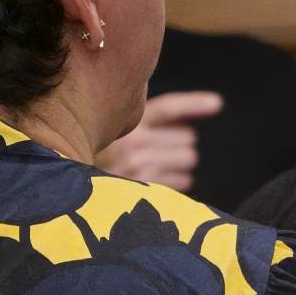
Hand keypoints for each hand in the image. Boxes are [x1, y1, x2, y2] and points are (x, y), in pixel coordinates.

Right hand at [98, 91, 222, 191]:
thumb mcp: (124, 128)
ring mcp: (137, 168)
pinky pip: (182, 181)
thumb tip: (212, 104)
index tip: (218, 103)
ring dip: (180, 163)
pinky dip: (178, 180)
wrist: (76, 185)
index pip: (168, 108)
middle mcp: (131, 143)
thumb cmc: (110, 153)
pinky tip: (159, 179)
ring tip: (157, 165)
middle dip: (180, 143)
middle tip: (159, 149)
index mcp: (127, 122)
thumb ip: (155, 116)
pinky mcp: (144, 191)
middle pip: (187, 137)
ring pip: (188, 158)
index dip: (195, 103)